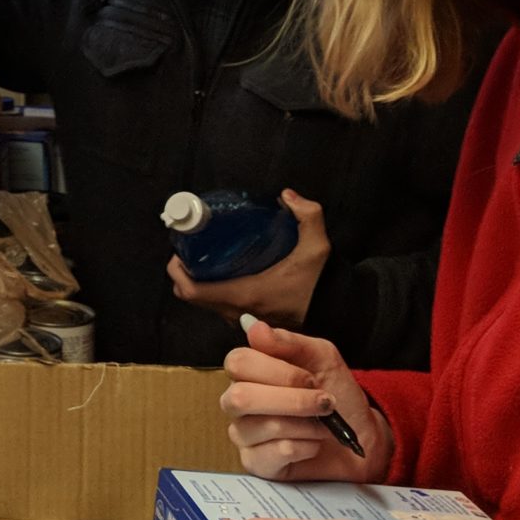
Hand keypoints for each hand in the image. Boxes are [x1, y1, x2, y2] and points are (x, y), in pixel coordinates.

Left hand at [170, 190, 328, 326]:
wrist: (341, 312)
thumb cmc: (323, 282)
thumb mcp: (318, 245)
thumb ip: (306, 214)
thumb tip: (285, 195)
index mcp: (245, 294)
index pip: (193, 292)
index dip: (177, 272)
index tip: (179, 252)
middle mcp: (239, 312)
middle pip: (194, 299)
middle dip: (185, 275)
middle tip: (192, 251)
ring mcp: (245, 321)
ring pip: (209, 306)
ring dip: (201, 285)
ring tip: (207, 258)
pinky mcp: (255, 324)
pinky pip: (224, 310)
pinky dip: (217, 294)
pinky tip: (227, 273)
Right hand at [219, 316, 391, 483]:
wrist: (361, 435)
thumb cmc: (339, 393)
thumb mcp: (322, 357)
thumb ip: (287, 342)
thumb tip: (252, 325)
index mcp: (250, 372)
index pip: (237, 363)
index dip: (277, 371)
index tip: (310, 378)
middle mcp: (239, 402)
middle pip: (239, 397)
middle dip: (292, 400)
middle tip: (323, 403)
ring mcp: (245, 434)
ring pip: (261, 427)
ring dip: (305, 424)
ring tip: (323, 425)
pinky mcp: (258, 463)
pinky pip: (274, 453)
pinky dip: (304, 447)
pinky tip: (313, 445)